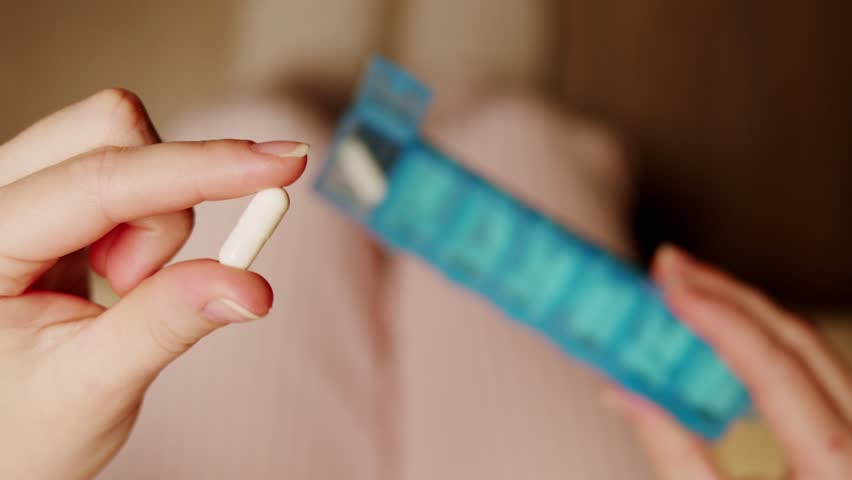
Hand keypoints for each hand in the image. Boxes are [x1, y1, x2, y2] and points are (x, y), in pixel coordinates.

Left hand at [0, 89, 307, 478]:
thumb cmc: (22, 428)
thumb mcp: (93, 387)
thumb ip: (167, 325)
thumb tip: (252, 286)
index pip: (98, 183)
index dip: (198, 169)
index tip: (281, 164)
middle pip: (107, 131)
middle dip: (163, 201)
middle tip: (136, 284)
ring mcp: (17, 192)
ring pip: (120, 141)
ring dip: (155, 215)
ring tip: (121, 288)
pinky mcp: (48, 198)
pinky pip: (123, 167)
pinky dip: (149, 215)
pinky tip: (119, 269)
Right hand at [604, 245, 851, 478]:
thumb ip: (674, 455)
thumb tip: (626, 395)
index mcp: (836, 467)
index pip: (777, 370)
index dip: (720, 321)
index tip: (673, 287)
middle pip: (798, 339)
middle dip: (728, 295)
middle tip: (672, 268)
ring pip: (809, 345)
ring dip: (745, 311)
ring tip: (689, 288)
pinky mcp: (845, 427)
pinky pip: (810, 365)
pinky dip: (765, 339)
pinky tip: (724, 328)